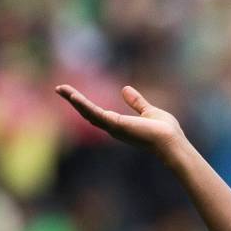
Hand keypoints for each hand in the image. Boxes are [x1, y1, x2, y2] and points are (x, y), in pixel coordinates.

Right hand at [55, 84, 185, 160]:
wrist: (171, 142)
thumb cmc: (165, 131)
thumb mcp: (149, 111)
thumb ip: (137, 102)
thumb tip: (125, 89)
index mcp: (120, 125)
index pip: (97, 112)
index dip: (84, 104)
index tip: (72, 94)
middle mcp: (113, 128)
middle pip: (88, 113)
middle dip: (73, 100)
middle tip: (59, 88)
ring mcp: (113, 128)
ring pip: (88, 112)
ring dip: (74, 100)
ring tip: (61, 89)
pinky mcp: (116, 125)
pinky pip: (96, 114)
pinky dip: (84, 105)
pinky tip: (74, 97)